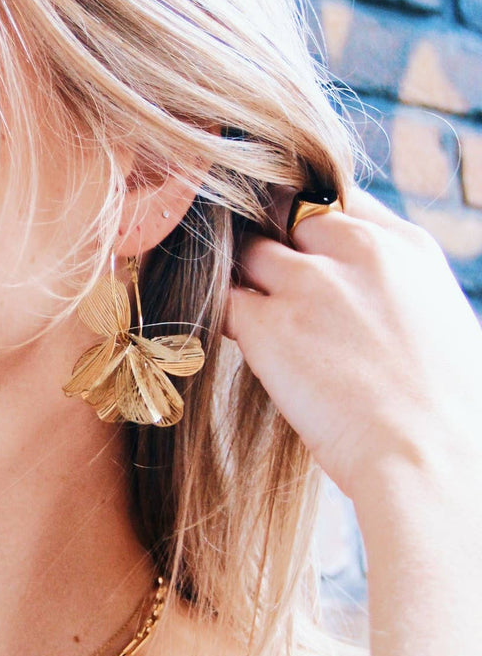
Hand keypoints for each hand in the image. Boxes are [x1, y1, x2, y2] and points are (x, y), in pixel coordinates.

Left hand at [226, 188, 481, 505]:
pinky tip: (218, 338)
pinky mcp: (269, 326)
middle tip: (259, 288)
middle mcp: (355, 250)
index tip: (294, 251)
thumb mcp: (436, 320)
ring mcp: (309, 284)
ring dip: (238, 281)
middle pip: (283, 219)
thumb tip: (358, 305)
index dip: (306, 225)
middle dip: (268, 248)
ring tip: (240, 318)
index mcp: (405, 245)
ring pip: (246, 253)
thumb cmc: (444, 410)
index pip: (336, 200)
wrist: (432, 455)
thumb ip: (391, 290)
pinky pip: (219, 301)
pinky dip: (212, 314)